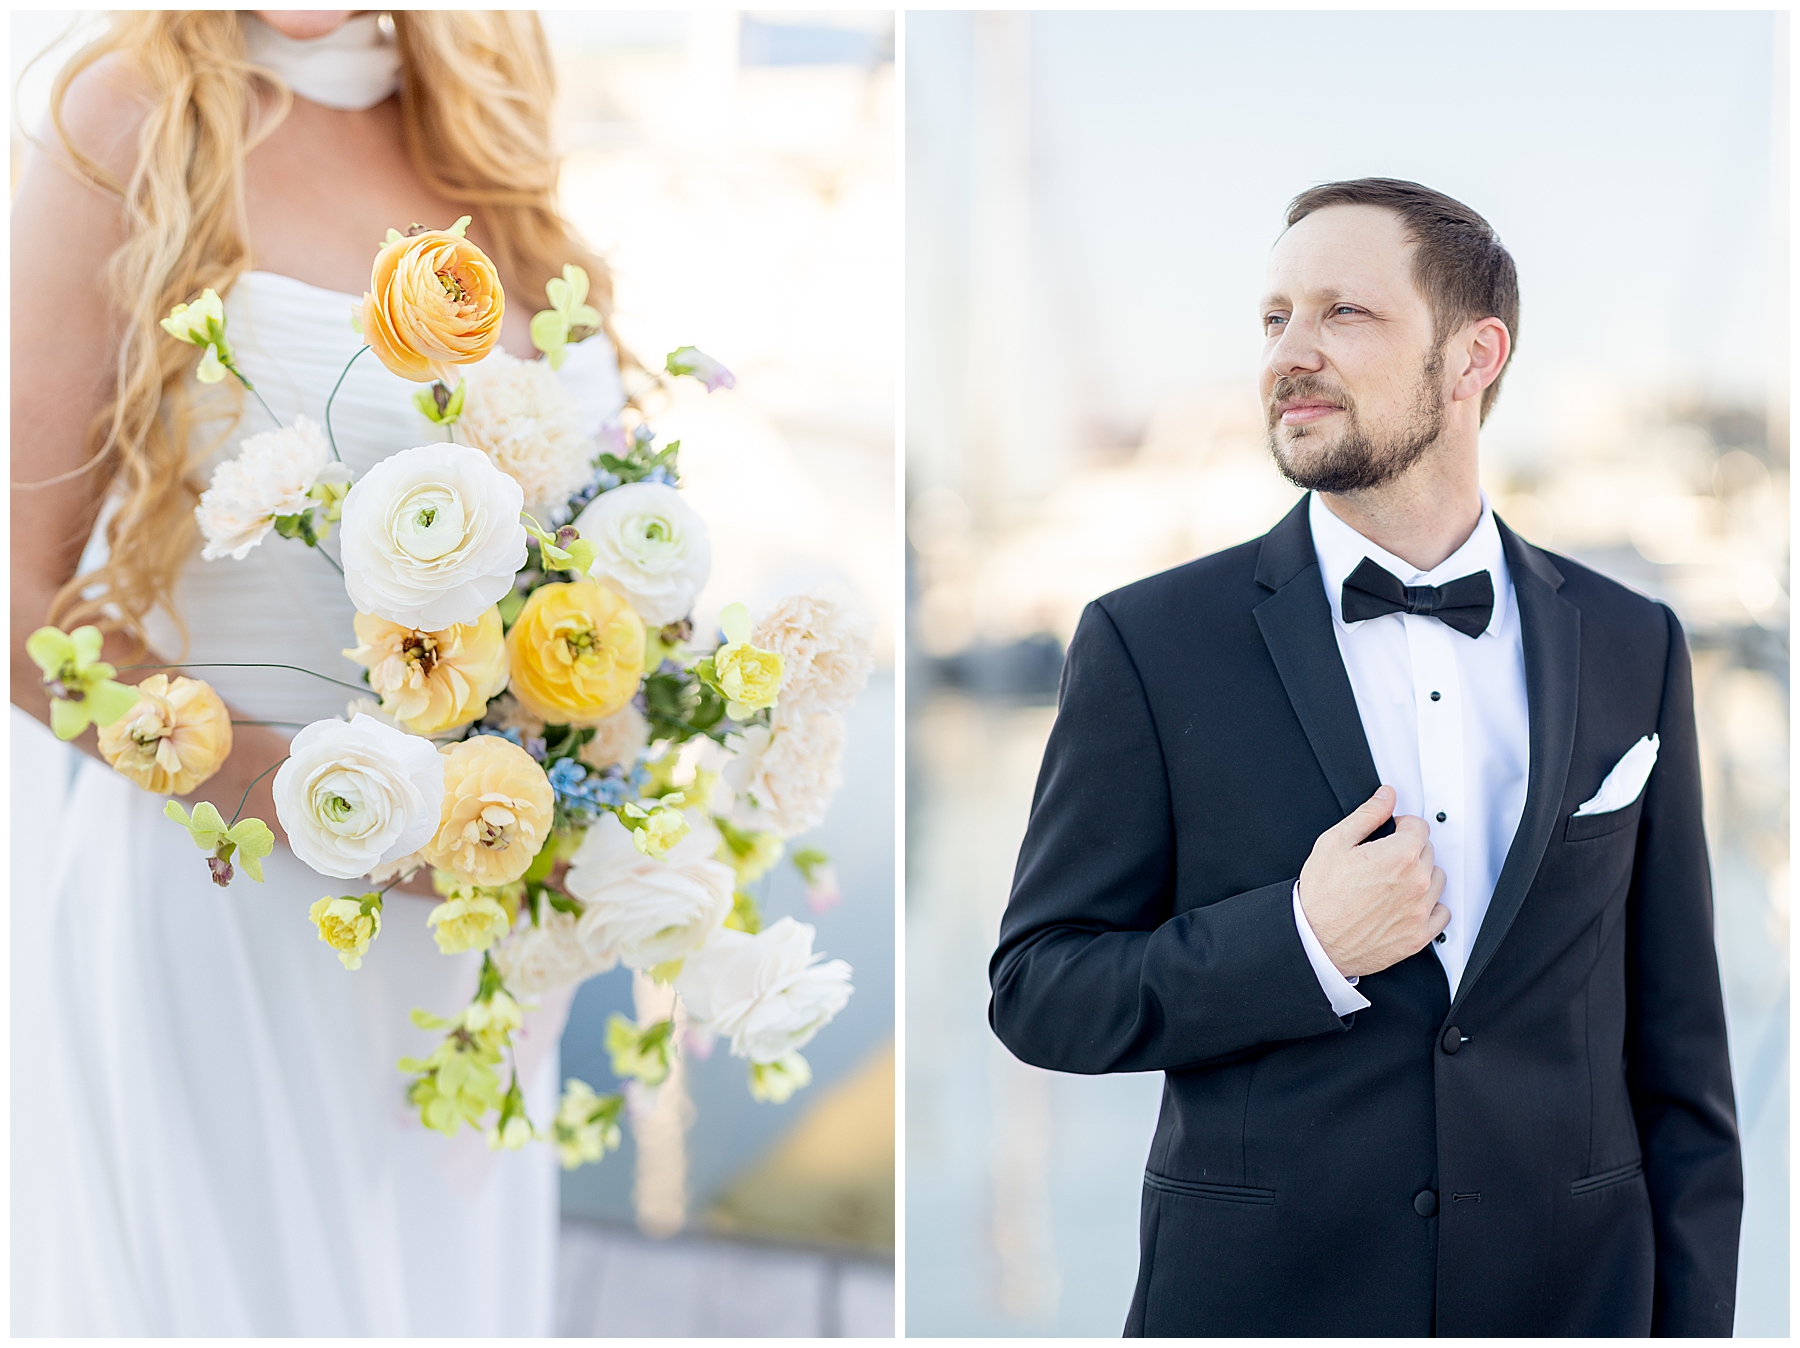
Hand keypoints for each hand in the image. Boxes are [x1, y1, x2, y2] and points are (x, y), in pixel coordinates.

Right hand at [1297, 785, 1448, 978]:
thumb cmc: (1321, 897)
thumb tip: (1385, 797)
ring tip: (1393, 883)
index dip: (1401, 826)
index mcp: (1399, 856)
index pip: (1420, 826)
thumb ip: (1367, 815)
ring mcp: (1420, 910)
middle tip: (1383, 860)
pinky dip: (1429, 906)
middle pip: (1428, 851)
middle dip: (1409, 850)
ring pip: (1437, 880)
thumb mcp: (1334, 843)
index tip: (1390, 833)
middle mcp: (1416, 882)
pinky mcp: (1419, 935)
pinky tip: (1407, 904)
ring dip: (1421, 876)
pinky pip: (1441, 913)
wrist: (1314, 940)